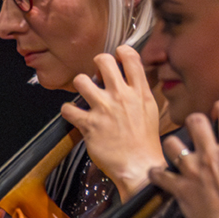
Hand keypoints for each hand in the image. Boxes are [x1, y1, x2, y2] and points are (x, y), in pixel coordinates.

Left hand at [61, 45, 165, 197]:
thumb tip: (133, 78)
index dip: (120, 52)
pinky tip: (73, 114)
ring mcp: (104, 109)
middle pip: (103, 61)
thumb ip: (141, 91)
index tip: (116, 57)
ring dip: (80, 85)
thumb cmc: (145, 142)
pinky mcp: (89, 125)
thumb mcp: (151, 110)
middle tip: (96, 74)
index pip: (130, 57)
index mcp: (139, 92)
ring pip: (81, 80)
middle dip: (97, 63)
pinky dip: (67, 110)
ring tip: (84, 94)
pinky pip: (68, 108)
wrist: (139, 166)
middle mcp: (121, 96)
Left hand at [148, 101, 218, 217]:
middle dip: (194, 120)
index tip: (218, 109)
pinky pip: (158, 174)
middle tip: (194, 128)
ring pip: (171, 142)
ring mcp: (192, 171)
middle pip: (195, 120)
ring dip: (172, 146)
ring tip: (176, 152)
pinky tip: (159, 175)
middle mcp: (210, 156)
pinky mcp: (179, 187)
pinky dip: (156, 174)